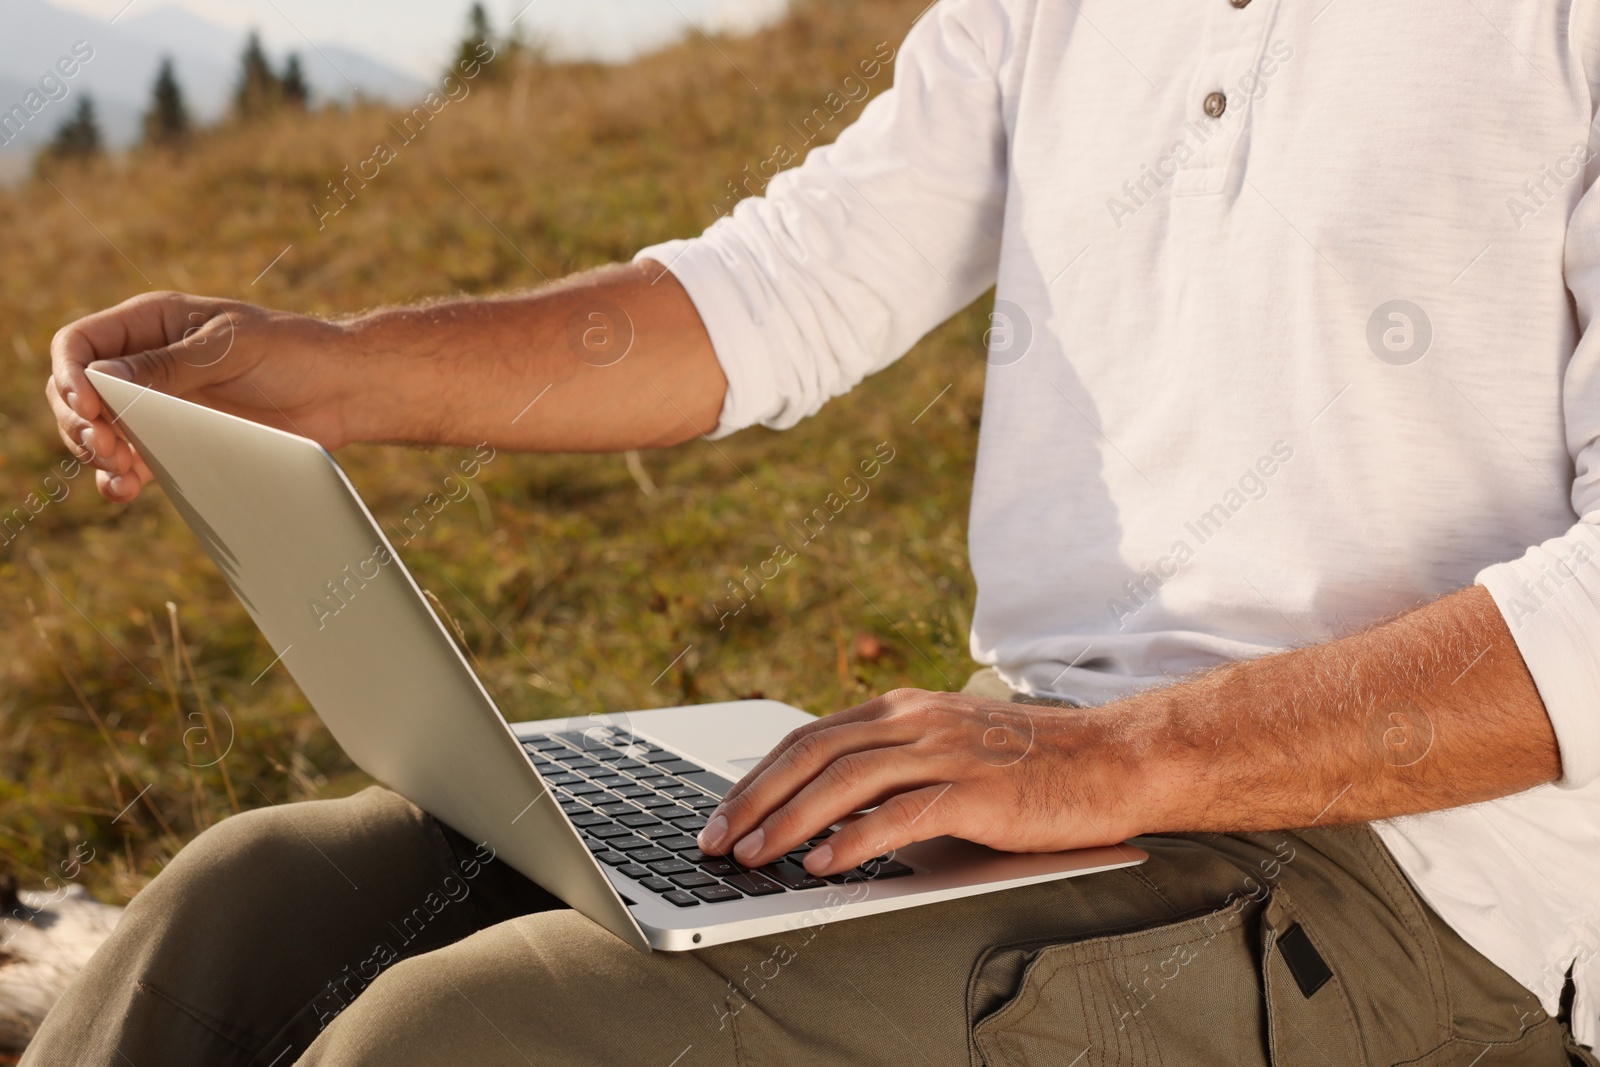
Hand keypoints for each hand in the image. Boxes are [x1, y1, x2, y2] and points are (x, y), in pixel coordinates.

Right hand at [47, 291, 355, 501]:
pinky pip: (135, 462)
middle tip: (105, 447)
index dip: (70, 374)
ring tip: (118, 472)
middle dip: (79, 422)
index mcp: (152, 323)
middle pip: (78, 392)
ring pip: (99, 432)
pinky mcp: (181, 441)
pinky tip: (124, 490)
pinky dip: (120, 478)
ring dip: (96, 455)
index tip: (87, 404)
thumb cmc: (294, 351)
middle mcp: (147, 363)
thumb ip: (170, 364)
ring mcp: (161, 405)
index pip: (80, 344)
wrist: (343, 390)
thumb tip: (102, 377)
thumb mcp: (231, 347)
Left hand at [695, 688, 1154, 876]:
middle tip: (716, 841)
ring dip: (789, 820)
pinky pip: (902, 813)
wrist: (1113, 761)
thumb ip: (893, 770)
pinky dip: (855, 839)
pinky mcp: (976, 790)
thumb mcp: (948, 752)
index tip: (721, 815)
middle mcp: (916, 721)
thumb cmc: (1031, 767)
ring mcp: (946, 751)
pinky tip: (823, 863)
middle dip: (754, 799)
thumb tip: (824, 815)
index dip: (758, 777)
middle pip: (813, 753)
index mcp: (903, 709)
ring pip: (846, 781)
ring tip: (754, 856)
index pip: (810, 738)